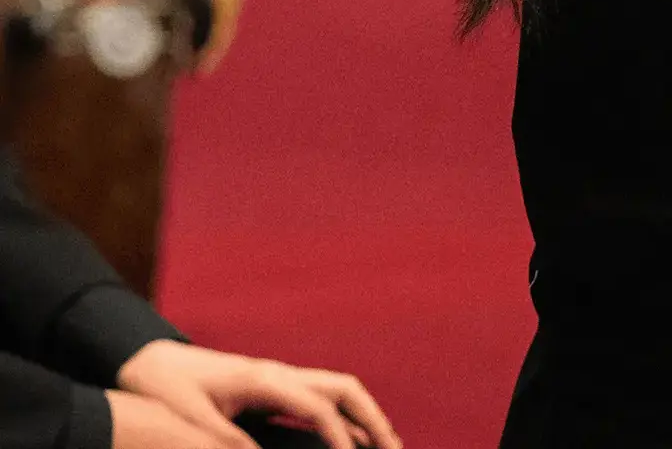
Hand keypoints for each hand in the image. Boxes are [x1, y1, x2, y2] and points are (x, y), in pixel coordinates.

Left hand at [117, 341, 400, 448]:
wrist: (149, 359)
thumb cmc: (166, 388)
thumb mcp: (191, 419)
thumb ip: (227, 439)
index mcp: (264, 379)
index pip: (319, 406)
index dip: (340, 436)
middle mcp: (280, 372)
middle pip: (344, 389)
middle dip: (373, 418)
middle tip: (395, 447)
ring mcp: (279, 375)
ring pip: (338, 389)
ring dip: (365, 414)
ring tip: (384, 444)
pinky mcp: (273, 384)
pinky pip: (321, 396)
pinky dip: (344, 414)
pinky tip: (349, 437)